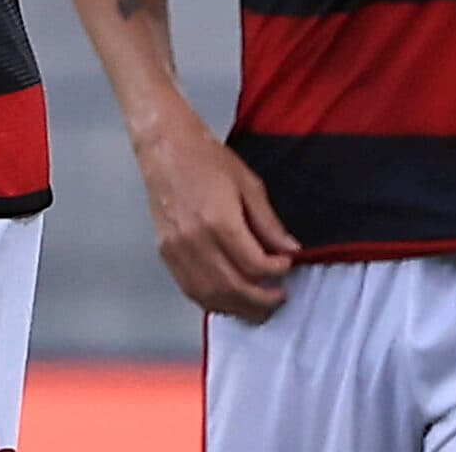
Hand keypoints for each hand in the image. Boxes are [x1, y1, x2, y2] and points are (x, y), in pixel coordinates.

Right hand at [136, 120, 300, 320]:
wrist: (165, 147)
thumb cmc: (206, 159)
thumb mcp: (248, 184)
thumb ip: (269, 222)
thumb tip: (290, 249)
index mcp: (219, 221)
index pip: (255, 265)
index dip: (277, 271)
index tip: (286, 264)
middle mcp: (196, 240)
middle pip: (234, 288)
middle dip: (262, 300)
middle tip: (278, 298)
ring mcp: (177, 249)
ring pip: (211, 295)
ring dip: (238, 307)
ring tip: (257, 307)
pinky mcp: (165, 252)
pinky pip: (190, 288)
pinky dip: (212, 301)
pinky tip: (228, 300)